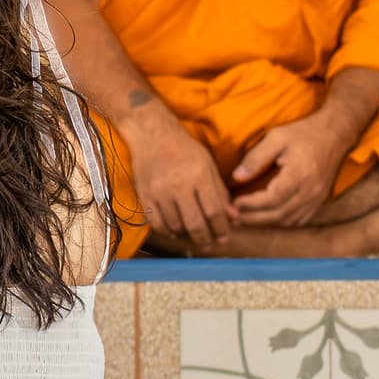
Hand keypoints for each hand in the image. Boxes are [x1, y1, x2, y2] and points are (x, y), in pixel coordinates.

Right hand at [127, 116, 235, 246]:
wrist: (152, 135)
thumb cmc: (185, 150)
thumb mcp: (208, 166)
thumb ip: (220, 193)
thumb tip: (233, 219)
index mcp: (199, 175)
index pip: (214, 211)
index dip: (222, 229)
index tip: (224, 237)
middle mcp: (178, 185)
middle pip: (195, 223)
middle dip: (206, 238)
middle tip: (211, 243)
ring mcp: (159, 191)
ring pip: (176, 226)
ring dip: (187, 236)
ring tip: (194, 236)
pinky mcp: (144, 195)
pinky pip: (156, 223)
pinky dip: (168, 231)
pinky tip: (175, 230)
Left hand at [232, 111, 355, 227]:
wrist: (335, 134)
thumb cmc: (304, 133)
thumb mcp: (276, 138)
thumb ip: (255, 158)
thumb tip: (236, 177)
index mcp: (299, 175)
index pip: (272, 198)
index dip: (250, 204)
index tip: (232, 203)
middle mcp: (310, 191)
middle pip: (279, 214)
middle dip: (253, 218)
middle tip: (232, 217)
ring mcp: (317, 198)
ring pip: (288, 220)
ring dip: (265, 222)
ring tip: (244, 219)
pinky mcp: (319, 200)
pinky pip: (299, 219)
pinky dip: (281, 221)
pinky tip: (266, 217)